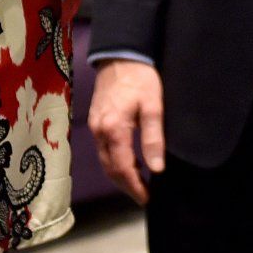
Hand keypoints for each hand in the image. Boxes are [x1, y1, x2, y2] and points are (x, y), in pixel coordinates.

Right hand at [89, 59, 165, 203]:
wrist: (120, 54)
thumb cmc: (140, 78)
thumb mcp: (153, 106)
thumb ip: (153, 138)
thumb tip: (157, 169)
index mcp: (114, 129)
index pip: (122, 168)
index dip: (134, 186)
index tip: (146, 198)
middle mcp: (100, 131)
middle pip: (110, 169)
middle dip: (126, 186)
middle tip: (143, 196)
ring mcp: (95, 126)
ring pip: (105, 161)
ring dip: (120, 175)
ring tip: (139, 183)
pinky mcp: (96, 121)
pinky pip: (103, 150)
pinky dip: (115, 162)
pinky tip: (129, 162)